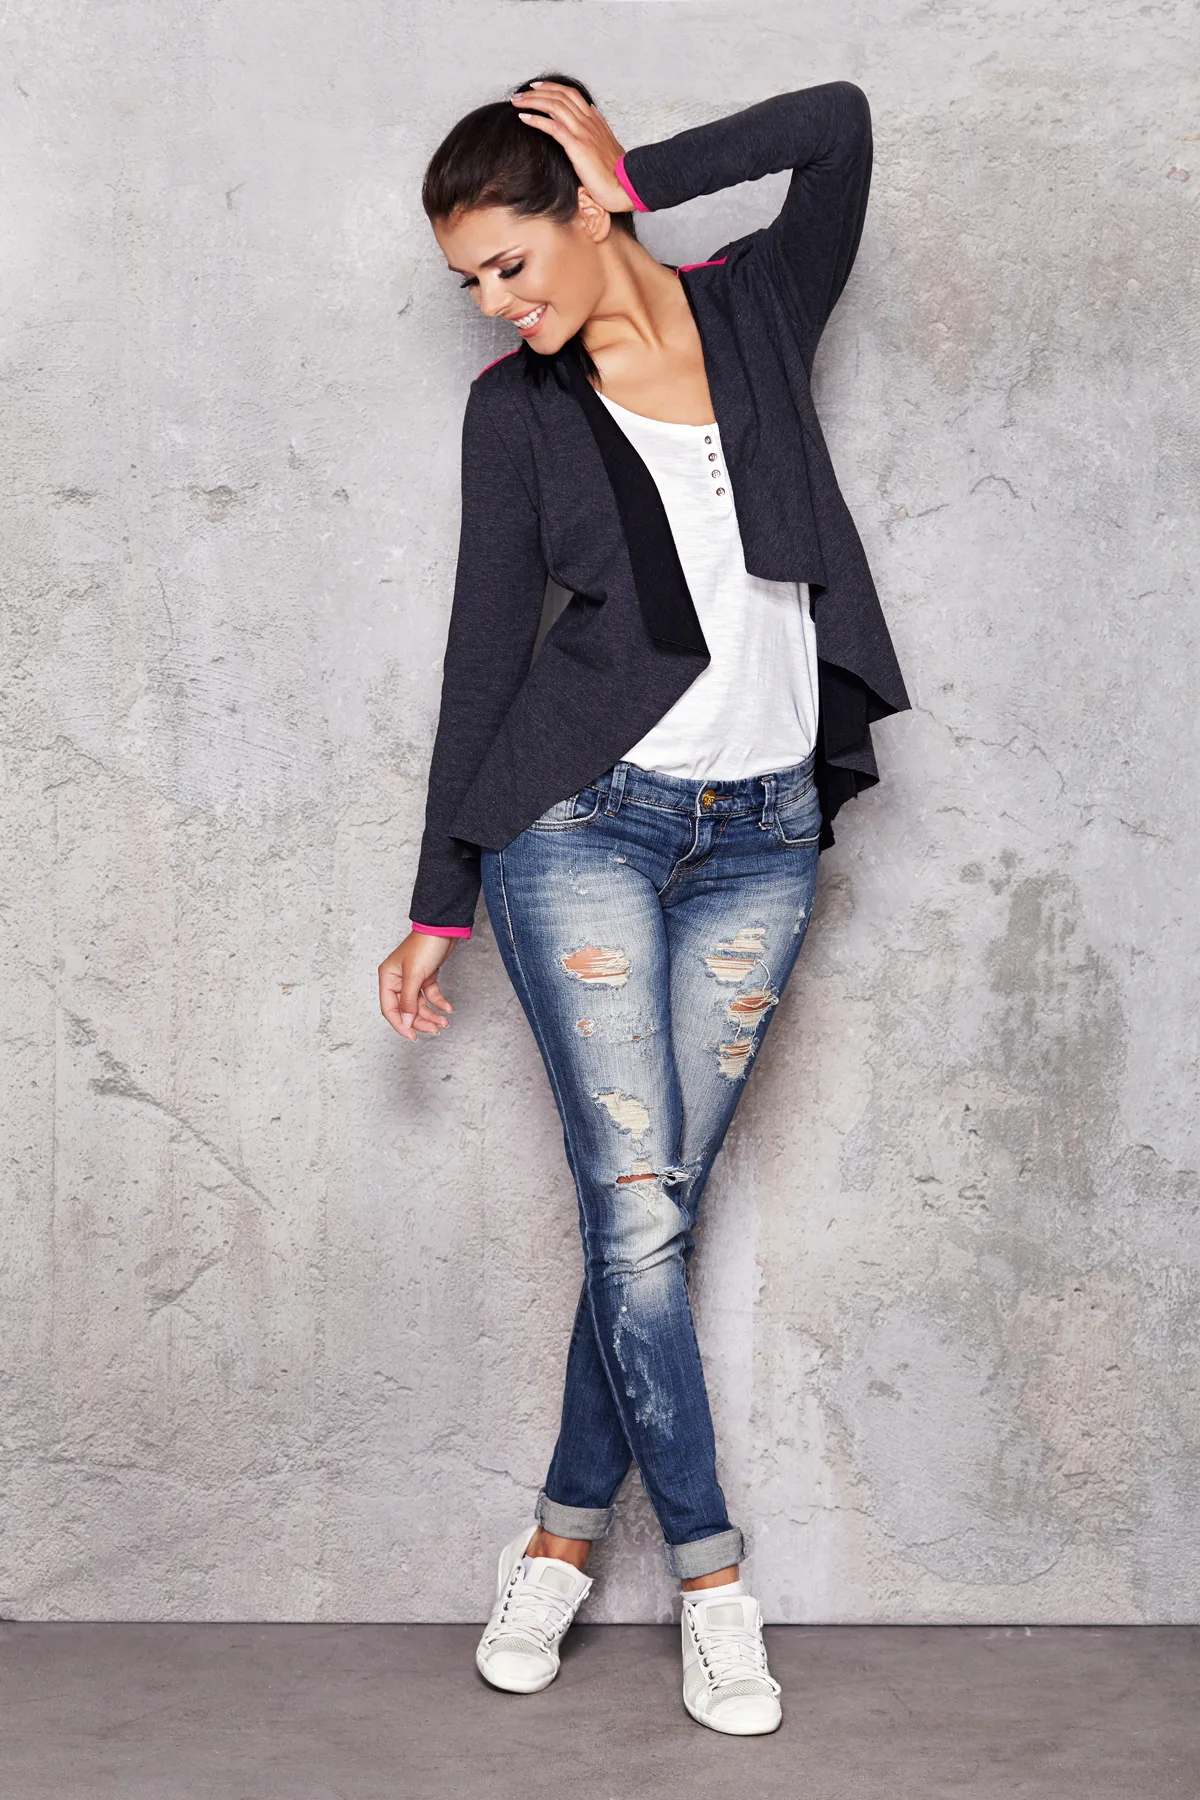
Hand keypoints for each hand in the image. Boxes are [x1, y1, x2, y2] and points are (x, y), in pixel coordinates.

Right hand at [378, 932, 456, 1042]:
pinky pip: (430, 995)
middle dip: (420, 1021)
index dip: (401, 1024)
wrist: (443, 929)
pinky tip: (447, 1008)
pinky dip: (439, 1003)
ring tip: (444, 1022)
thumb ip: (409, 1000)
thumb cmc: (424, 945)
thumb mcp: (414, 976)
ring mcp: (412, 979)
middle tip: (434, 1030)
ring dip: (431, 1014)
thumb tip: (406, 1021)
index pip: (390, 1008)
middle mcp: (398, 980)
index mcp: (388, 978)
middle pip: (406, 1009)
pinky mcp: (426, 977)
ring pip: (420, 1004)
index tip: (412, 1037)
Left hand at [510, 81, 631, 215]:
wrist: (626, 186)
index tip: (537, 87)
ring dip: (532, 101)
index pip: (571, 95)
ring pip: (555, 106)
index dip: (552, 88)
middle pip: (560, 95)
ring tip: (517, 102)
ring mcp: (583, 133)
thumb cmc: (616, 173)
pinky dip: (537, 120)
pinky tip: (524, 118)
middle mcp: (588, 122)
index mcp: (595, 121)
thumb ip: (598, 127)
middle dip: (537, 91)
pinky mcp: (578, 147)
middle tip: (520, 93)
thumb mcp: (607, 144)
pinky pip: (553, 127)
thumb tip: (593, 112)